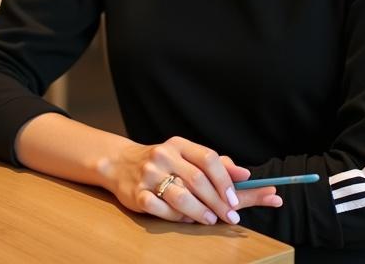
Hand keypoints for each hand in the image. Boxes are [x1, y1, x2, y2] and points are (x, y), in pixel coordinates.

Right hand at [101, 136, 282, 224]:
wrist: (119, 163)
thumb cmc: (162, 162)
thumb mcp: (186, 156)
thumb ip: (216, 164)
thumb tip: (245, 174)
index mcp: (179, 145)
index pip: (208, 158)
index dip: (225, 180)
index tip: (235, 199)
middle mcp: (163, 156)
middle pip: (197, 180)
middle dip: (218, 201)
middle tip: (231, 216)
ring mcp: (149, 174)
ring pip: (180, 196)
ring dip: (200, 211)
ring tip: (211, 219)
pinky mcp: (136, 194)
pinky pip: (161, 209)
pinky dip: (177, 217)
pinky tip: (186, 219)